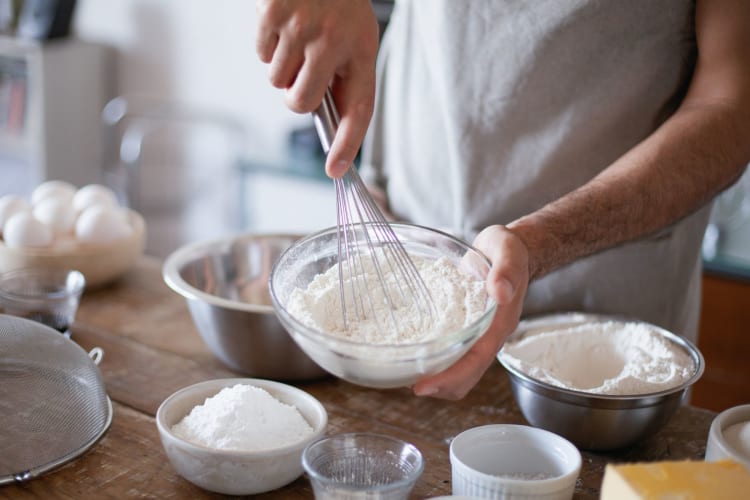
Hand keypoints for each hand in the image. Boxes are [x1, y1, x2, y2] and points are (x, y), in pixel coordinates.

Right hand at [255, 0, 379, 177]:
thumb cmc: (337, 2)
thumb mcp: (353, 36)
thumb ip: (341, 76)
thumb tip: (323, 118)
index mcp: (363, 50)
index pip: (358, 108)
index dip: (348, 143)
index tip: (336, 169)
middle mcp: (334, 41)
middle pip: (301, 103)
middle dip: (294, 96)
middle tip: (300, 73)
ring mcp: (302, 28)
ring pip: (276, 80)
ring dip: (281, 65)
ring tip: (296, 34)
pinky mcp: (274, 15)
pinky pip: (261, 54)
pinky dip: (267, 44)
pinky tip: (283, 22)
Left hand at [413, 225, 529, 399]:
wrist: (510, 252)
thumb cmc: (508, 251)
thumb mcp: (508, 251)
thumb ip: (506, 270)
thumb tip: (500, 292)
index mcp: (500, 323)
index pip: (476, 359)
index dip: (450, 376)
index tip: (422, 386)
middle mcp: (489, 335)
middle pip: (466, 375)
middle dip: (438, 385)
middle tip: (404, 383)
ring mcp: (478, 335)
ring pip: (459, 370)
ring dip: (435, 378)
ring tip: (404, 374)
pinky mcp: (467, 330)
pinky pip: (452, 354)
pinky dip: (434, 361)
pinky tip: (413, 355)